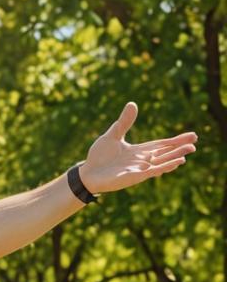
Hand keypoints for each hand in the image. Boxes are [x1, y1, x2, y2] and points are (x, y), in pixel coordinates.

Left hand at [79, 102, 197, 193]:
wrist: (87, 173)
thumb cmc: (99, 156)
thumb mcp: (113, 135)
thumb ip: (124, 123)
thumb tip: (132, 104)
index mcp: (138, 150)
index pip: (161, 144)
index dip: (175, 141)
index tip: (192, 136)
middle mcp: (141, 160)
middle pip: (164, 154)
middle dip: (178, 149)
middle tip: (194, 144)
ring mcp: (138, 169)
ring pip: (160, 164)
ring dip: (173, 159)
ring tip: (187, 153)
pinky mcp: (133, 177)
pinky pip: (151, 172)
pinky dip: (163, 168)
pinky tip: (173, 164)